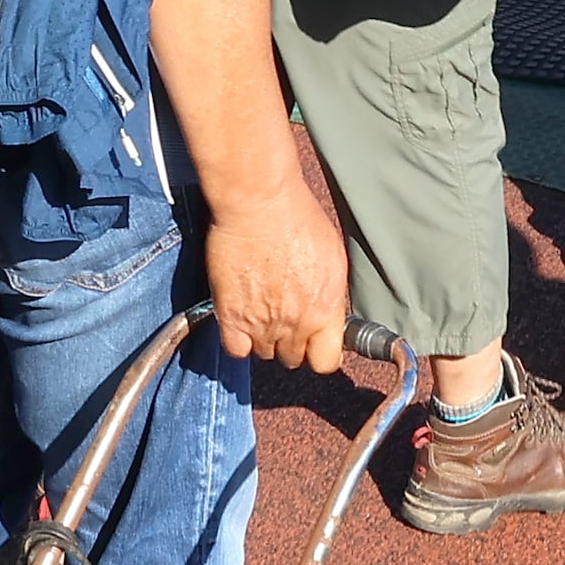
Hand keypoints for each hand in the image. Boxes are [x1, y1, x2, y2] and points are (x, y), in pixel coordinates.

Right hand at [200, 189, 352, 375]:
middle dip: (291, 341)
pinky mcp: (231, 317)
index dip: (320, 353)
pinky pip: (236, 349)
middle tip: (285, 316)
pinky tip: (242, 319)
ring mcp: (262, 324)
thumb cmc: (297, 217)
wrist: (259, 203)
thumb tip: (329, 311)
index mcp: (325, 309)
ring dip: (264, 338)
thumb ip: (330, 295)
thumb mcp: (333, 256)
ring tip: (262, 309)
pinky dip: (238, 339)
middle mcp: (296, 323)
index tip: (316, 343)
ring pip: (264, 354)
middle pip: (293, 358)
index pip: (326, 361)